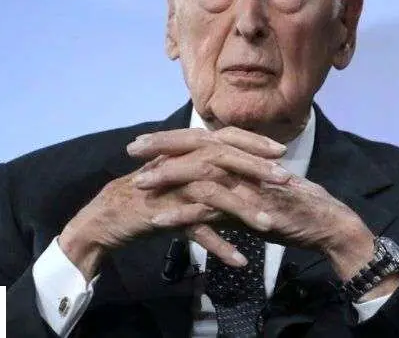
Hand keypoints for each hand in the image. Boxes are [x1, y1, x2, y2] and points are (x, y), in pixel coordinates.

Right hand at [59, 127, 288, 279]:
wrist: (111, 215)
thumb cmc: (153, 194)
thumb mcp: (184, 175)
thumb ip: (210, 168)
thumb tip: (243, 165)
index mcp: (188, 150)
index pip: (226, 138)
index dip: (254, 142)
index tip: (282, 151)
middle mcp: (181, 162)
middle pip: (224, 158)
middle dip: (258, 169)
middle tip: (287, 180)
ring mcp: (172, 186)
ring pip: (212, 192)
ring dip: (243, 209)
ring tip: (268, 225)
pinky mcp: (163, 212)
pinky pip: (195, 229)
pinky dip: (218, 245)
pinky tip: (239, 260)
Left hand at [130, 128, 392, 289]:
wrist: (327, 224)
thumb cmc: (294, 208)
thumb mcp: (256, 192)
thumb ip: (231, 187)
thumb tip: (203, 189)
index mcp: (243, 156)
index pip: (201, 138)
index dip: (170, 138)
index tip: (142, 140)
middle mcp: (243, 163)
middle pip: (196, 146)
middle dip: (162, 147)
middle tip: (130, 149)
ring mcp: (247, 183)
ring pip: (201, 174)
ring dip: (168, 179)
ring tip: (138, 184)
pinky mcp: (251, 208)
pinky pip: (212, 210)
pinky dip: (184, 214)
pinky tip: (161, 220)